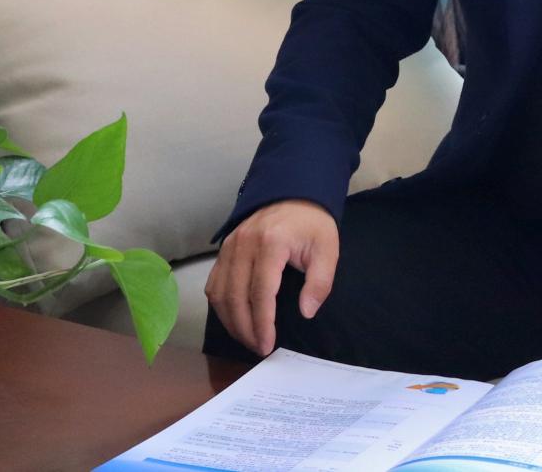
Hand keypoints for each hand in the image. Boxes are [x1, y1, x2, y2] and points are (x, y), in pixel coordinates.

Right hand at [204, 199, 338, 354]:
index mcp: (271, 243)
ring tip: (247, 337)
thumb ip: (320, 282)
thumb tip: (306, 312)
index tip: (267, 344)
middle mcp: (244, 243)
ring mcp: (230, 245)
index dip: (262, 323)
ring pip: (219, 292)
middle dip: (245, 328)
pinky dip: (220, 305)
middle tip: (258, 347)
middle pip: (235, 296)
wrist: (295, 193)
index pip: (260, 292)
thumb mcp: (327, 249)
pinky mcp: (223, 248)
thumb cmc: (312, 223)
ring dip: (230, 321)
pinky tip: (234, 318)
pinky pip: (214, 283)